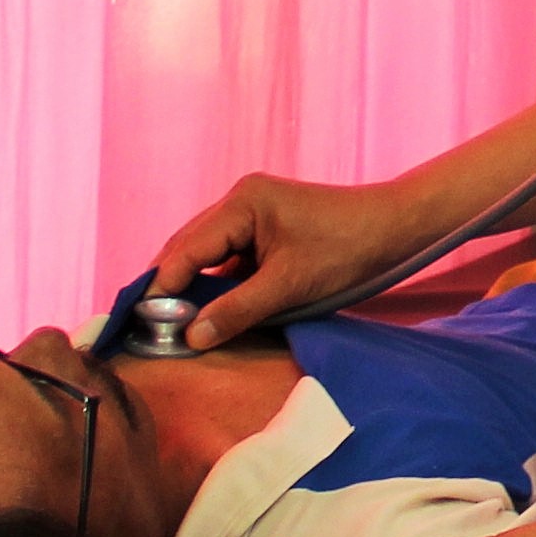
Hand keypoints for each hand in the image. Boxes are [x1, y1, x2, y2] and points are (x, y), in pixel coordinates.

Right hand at [144, 173, 437, 349]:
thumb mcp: (289, 286)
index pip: (186, 249)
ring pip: (209, 255)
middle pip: (190, 248)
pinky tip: (211, 311)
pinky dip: (220, 284)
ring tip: (173, 323)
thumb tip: (191, 336)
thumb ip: (238, 310)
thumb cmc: (347, 250)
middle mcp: (240, 201)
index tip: (140, 320)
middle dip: (171, 286)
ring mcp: (254, 214)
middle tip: (148, 325)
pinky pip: (232, 259)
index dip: (162, 286)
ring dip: (195, 287)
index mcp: (242, 203)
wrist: (396, 228)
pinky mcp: (268, 230)